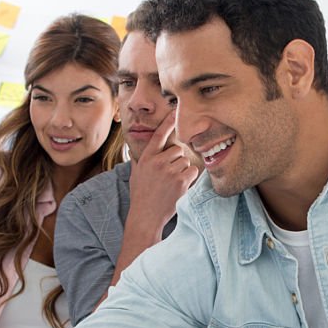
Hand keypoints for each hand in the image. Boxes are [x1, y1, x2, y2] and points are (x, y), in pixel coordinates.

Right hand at [128, 115, 199, 233]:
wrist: (145, 216)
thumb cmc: (140, 196)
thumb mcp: (135, 175)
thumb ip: (138, 161)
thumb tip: (135, 151)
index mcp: (146, 158)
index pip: (158, 135)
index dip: (167, 122)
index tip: (175, 111)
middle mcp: (157, 162)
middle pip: (177, 150)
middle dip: (176, 161)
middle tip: (168, 175)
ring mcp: (169, 171)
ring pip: (185, 161)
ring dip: (182, 170)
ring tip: (171, 183)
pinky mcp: (180, 181)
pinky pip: (192, 171)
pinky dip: (189, 178)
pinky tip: (179, 187)